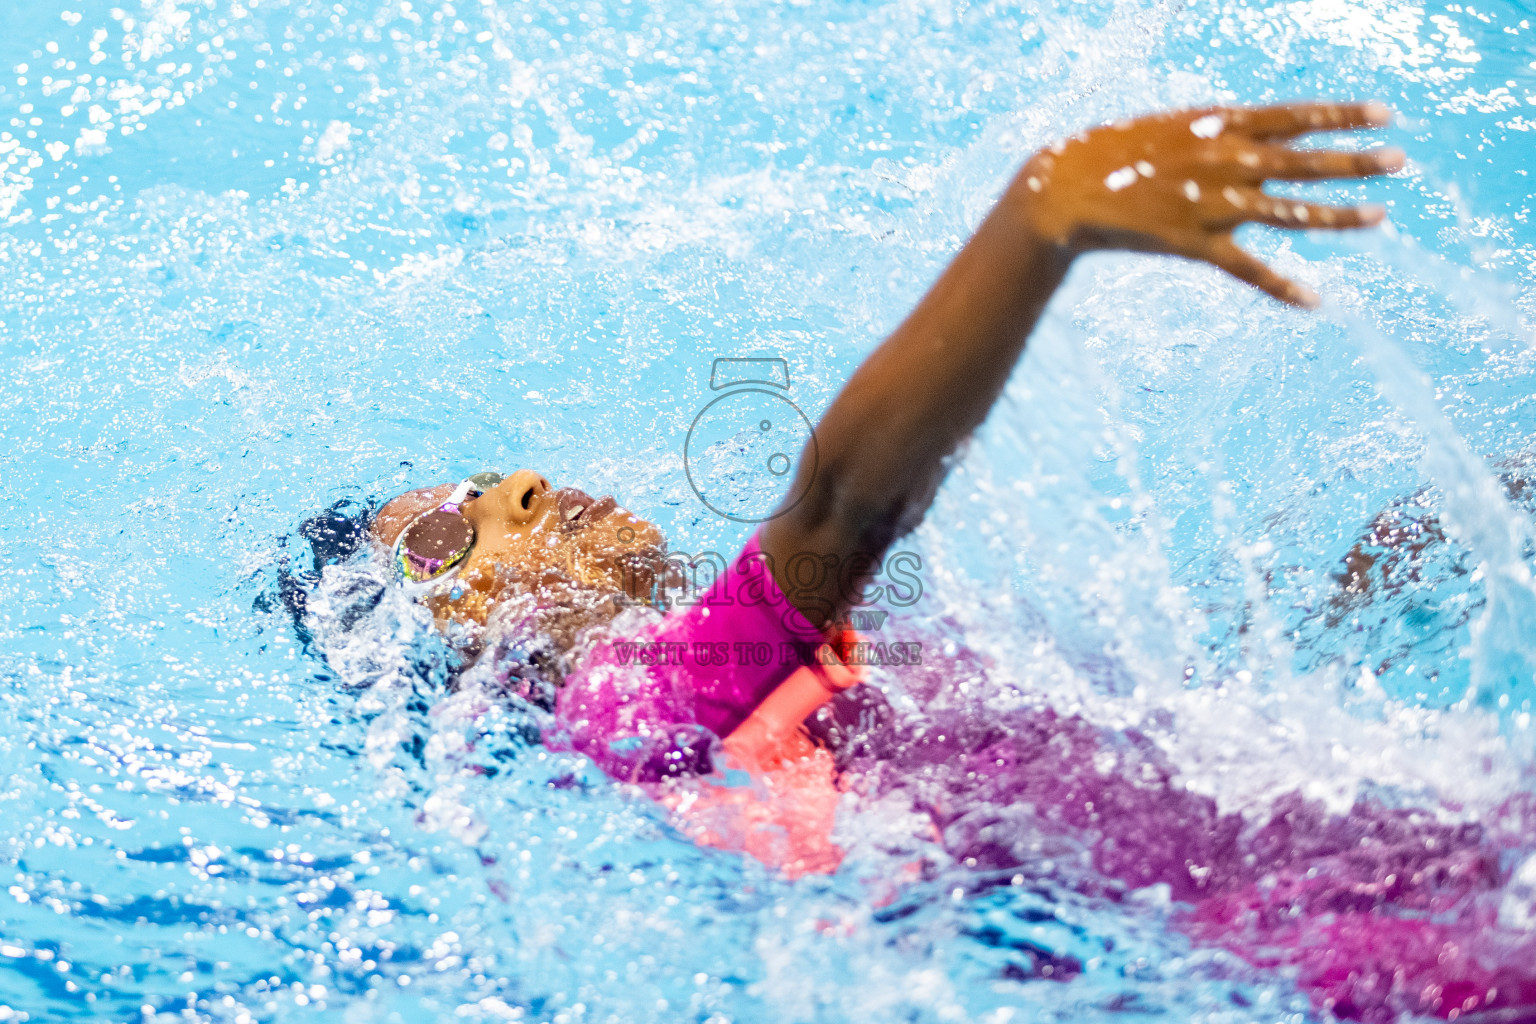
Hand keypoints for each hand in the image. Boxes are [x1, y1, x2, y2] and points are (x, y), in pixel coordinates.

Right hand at [1012, 101, 1403, 306]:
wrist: (1064, 189)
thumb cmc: (1112, 153)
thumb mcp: (1170, 127)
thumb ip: (1216, 135)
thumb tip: (1253, 140)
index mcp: (1218, 125)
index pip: (1295, 115)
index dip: (1342, 115)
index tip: (1385, 114)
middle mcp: (1224, 161)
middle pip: (1304, 161)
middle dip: (1356, 161)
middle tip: (1400, 162)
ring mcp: (1212, 204)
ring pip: (1290, 212)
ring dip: (1338, 215)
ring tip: (1378, 217)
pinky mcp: (1194, 244)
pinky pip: (1248, 268)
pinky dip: (1281, 286)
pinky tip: (1314, 299)